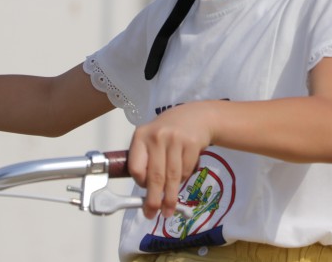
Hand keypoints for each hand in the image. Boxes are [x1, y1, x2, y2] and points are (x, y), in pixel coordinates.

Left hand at [127, 101, 216, 219]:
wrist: (196, 116)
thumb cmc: (168, 131)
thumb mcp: (151, 139)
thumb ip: (146, 159)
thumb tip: (145, 190)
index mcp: (141, 136)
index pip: (135, 166)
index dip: (139, 183)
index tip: (143, 192)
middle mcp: (157, 136)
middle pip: (155, 175)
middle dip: (154, 199)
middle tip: (152, 214)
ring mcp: (176, 139)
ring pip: (172, 176)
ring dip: (169, 197)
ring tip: (168, 210)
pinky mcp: (192, 144)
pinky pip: (185, 171)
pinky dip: (183, 180)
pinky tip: (181, 180)